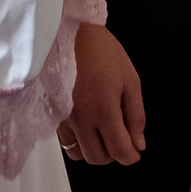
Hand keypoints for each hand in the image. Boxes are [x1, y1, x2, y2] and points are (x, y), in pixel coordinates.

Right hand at [60, 23, 145, 164]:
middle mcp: (81, 119)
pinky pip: (65, 142)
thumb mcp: (130, 79)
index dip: (131, 156)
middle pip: (98, 158)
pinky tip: (87, 125)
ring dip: (94, 150)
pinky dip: (78, 141)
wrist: (67, 33)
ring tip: (103, 132)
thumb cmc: (100, 50)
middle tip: (121, 137)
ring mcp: (63, 118)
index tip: (135, 151)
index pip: (119, 151)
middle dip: (114, 154)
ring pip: (79, 154)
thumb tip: (138, 143)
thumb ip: (136, 115)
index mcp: (103, 110)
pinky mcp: (51, 114)